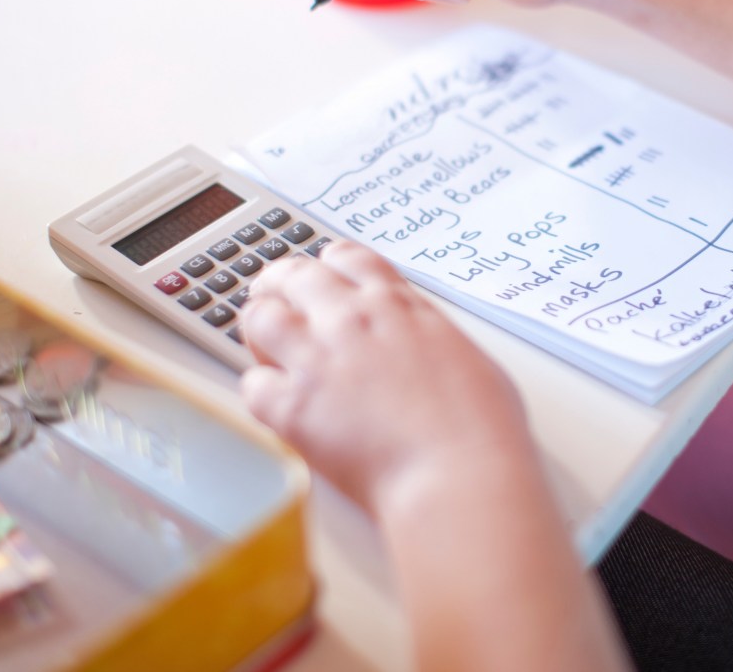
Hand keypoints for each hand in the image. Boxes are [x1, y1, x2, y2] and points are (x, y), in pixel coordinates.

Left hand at [240, 241, 532, 514]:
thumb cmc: (480, 427)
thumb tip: (418, 345)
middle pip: (293, 276)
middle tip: (275, 302)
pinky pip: (252, 385)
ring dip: (259, 330)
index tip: (323, 278)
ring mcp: (317, 361)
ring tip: (265, 348)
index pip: (345, 257)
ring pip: (259, 318)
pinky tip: (277, 404)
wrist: (460, 474)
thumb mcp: (464, 353)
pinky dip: (260, 392)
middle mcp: (350, 320)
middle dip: (279, 287)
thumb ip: (427, 335)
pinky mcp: (293, 409)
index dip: (327, 267)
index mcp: (396, 304)